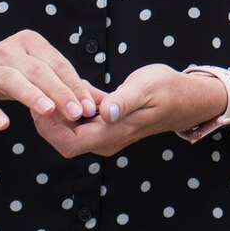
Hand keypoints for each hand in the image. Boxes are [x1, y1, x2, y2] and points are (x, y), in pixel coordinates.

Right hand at [0, 30, 100, 132]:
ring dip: (32, 96)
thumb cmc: (10, 73)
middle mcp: (8, 51)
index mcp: (30, 43)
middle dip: (61, 92)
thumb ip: (66, 85)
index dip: (75, 85)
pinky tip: (4, 124)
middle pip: (39, 71)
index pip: (58, 64)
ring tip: (49, 112)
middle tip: (78, 113)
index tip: (90, 106)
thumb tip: (101, 101)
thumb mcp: (37, 72)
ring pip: (12, 81)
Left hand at [35, 63, 229, 158]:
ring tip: (54, 88)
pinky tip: (74, 89)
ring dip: (59, 113)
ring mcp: (107, 136)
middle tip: (42, 92)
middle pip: (64, 140)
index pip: (69, 142)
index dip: (49, 128)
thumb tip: (105, 112)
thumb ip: (124, 100)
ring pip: (71, 132)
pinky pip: (82, 124)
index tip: (42, 104)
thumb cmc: (168, 90)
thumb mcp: (146, 87)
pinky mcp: (108, 127)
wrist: (187, 99)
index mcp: (113, 134)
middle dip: (48, 120)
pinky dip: (73, 110)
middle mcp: (107, 141)